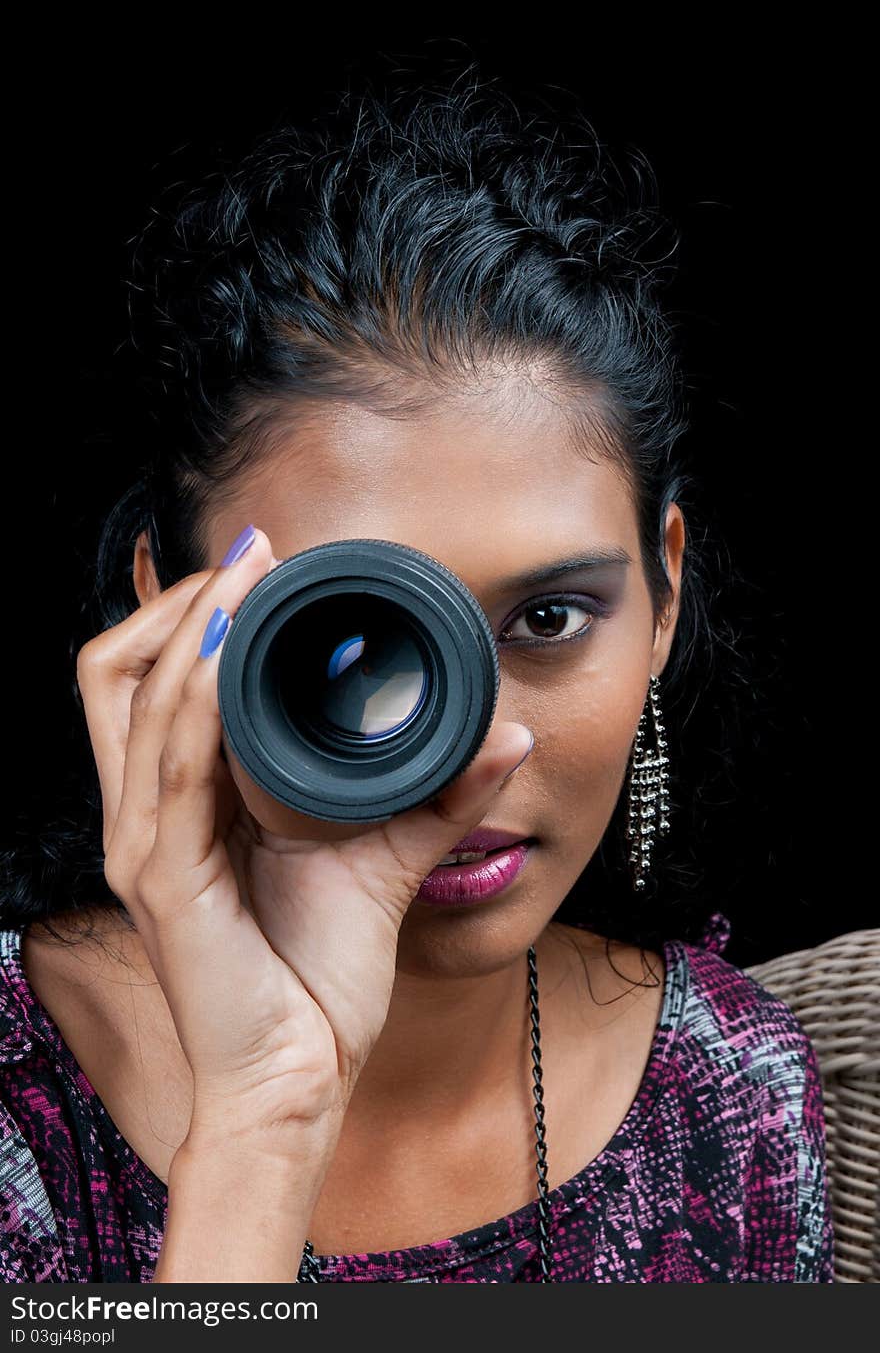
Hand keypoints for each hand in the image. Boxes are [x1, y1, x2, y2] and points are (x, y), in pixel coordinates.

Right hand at [76, 527, 532, 1150]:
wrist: (298, 1080)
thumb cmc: (317, 979)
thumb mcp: (383, 864)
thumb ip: (437, 798)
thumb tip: (504, 735)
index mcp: (181, 806)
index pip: (148, 683)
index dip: (190, 616)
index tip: (262, 567)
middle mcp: (146, 815)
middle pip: (113, 673)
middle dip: (176, 601)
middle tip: (249, 559)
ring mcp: (144, 845)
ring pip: (129, 700)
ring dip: (188, 628)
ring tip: (243, 578)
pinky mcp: (162, 878)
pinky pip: (168, 767)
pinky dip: (195, 698)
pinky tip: (229, 654)